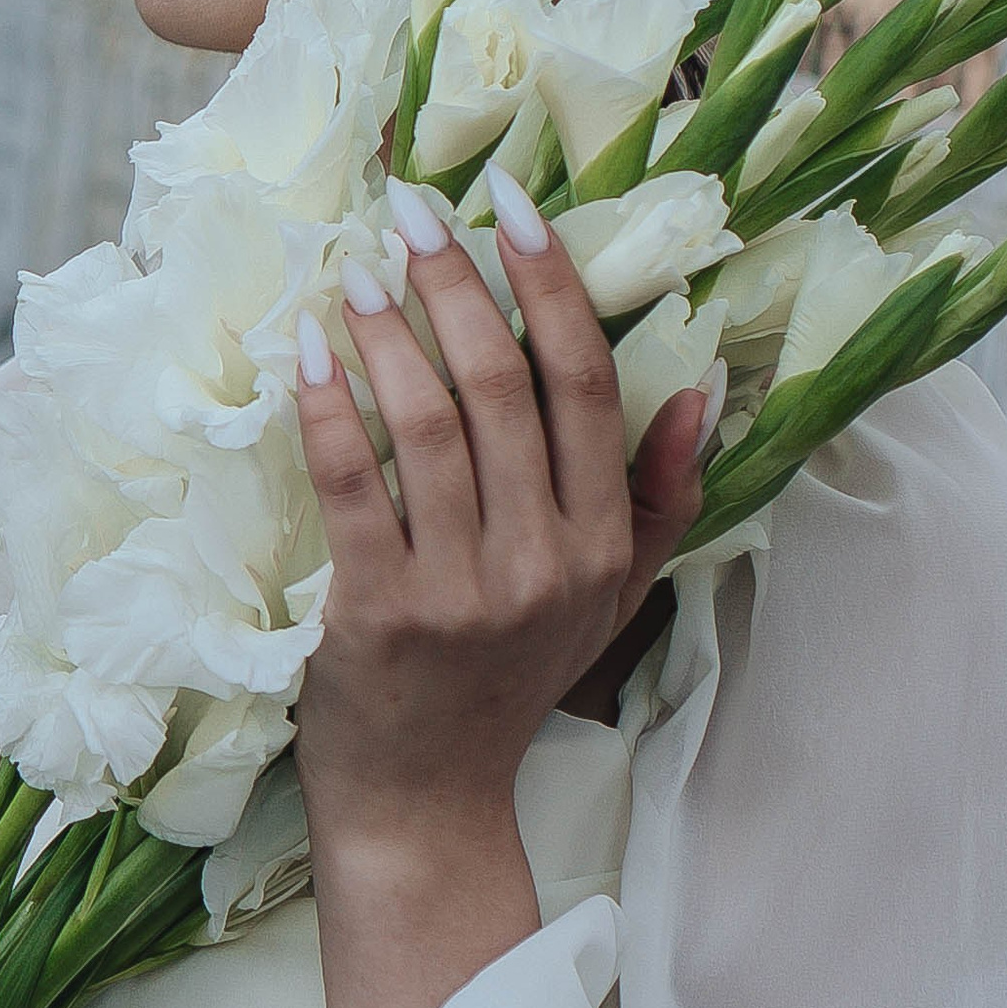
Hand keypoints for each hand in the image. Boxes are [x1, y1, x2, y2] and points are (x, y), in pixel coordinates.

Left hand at [291, 174, 718, 1007]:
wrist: (425, 800)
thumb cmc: (511, 679)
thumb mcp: (610, 595)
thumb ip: (658, 497)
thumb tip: (697, 392)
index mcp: (602, 543)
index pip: (588, 385)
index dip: (552, 284)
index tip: (512, 206)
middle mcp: (543, 562)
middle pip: (503, 385)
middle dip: (458, 282)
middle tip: (414, 213)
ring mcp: (461, 591)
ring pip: (427, 423)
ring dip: (390, 329)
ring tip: (359, 269)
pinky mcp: (376, 615)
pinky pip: (353, 485)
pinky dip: (329, 407)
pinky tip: (309, 349)